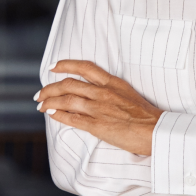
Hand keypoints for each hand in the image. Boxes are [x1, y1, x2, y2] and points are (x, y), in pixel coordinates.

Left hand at [36, 60, 163, 155]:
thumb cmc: (146, 116)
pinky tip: (51, 115)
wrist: (156, 130)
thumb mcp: (128, 94)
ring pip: (66, 100)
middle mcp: (103, 92)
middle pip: (68, 84)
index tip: (53, 67)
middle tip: (40, 93)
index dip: (65, 65)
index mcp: (112, 83)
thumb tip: (95, 94)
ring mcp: (99, 108)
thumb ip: (111, 92)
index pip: (84, 68)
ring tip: (41, 105)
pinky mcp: (97, 125)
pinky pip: (72, 118)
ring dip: (49, 102)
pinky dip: (58, 115)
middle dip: (50, 88)